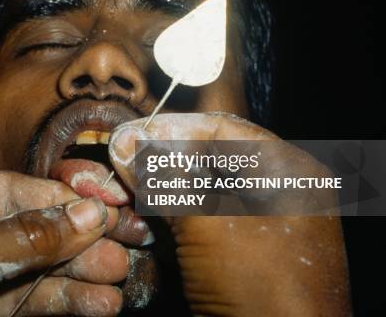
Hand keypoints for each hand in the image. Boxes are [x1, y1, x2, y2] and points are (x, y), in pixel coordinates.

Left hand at [0, 171, 128, 315]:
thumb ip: (30, 235)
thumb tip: (90, 215)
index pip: (14, 189)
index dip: (63, 197)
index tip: (107, 205)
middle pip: (32, 229)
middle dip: (79, 240)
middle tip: (127, 243)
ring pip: (36, 269)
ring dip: (80, 274)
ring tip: (121, 279)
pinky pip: (30, 301)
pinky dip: (65, 303)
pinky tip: (100, 304)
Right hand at [108, 112, 350, 315]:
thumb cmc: (259, 284)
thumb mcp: (208, 222)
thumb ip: (165, 177)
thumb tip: (123, 142)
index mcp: (289, 173)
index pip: (225, 128)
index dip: (174, 126)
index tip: (132, 132)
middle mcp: (278, 192)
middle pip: (211, 157)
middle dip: (164, 156)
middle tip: (122, 156)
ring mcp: (258, 224)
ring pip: (201, 190)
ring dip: (162, 185)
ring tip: (124, 182)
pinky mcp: (238, 252)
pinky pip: (201, 219)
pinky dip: (171, 213)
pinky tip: (142, 210)